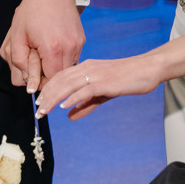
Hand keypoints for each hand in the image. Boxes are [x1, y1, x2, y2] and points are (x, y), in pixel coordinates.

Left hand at [1, 0, 84, 92]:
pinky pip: (72, 58)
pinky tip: (53, 43)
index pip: (49, 82)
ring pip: (66, 69)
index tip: (31, 73)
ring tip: (44, 49)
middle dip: (46, 74)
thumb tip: (27, 85)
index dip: (39, 82)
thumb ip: (19, 63)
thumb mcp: (16, 36)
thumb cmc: (32, 10)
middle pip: (59, 78)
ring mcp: (78, 44)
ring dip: (54, 66)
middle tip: (35, 59)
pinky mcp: (81, 40)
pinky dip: (61, 57)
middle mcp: (70, 48)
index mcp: (52, 48)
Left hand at [34, 55, 162, 120]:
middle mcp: (87, 68)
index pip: (60, 77)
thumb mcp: (103, 93)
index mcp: (86, 67)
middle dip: (47, 96)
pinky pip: (85, 90)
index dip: (48, 90)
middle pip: (60, 81)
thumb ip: (86, 104)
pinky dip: (73, 98)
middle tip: (38, 111)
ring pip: (68, 85)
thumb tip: (70, 116)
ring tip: (44, 111)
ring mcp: (95, 74)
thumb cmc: (127, 79)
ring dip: (54, 99)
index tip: (40, 103)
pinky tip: (64, 107)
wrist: (147, 69)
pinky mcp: (105, 82)